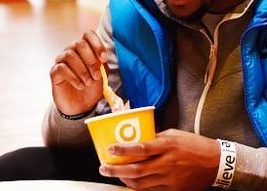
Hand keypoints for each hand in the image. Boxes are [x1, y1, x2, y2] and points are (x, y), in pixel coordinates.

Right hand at [50, 30, 105, 114]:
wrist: (81, 106)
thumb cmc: (91, 88)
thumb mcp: (102, 75)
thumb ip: (102, 64)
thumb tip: (102, 57)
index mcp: (84, 49)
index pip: (88, 34)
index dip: (97, 44)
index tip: (103, 58)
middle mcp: (71, 51)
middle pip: (79, 44)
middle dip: (91, 60)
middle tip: (96, 75)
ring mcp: (61, 61)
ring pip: (70, 55)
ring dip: (82, 70)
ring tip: (88, 82)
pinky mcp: (54, 72)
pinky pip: (61, 68)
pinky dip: (73, 77)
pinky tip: (80, 86)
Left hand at [99, 129, 219, 190]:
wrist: (216, 163)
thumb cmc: (194, 145)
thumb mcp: (173, 134)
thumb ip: (154, 138)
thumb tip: (135, 139)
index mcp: (168, 146)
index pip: (141, 148)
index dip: (124, 149)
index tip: (110, 149)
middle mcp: (168, 163)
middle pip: (137, 170)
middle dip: (116, 170)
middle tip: (103, 168)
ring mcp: (171, 179)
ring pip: (141, 184)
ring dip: (124, 179)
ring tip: (114, 174)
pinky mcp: (174, 189)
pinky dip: (138, 188)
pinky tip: (130, 182)